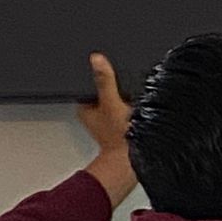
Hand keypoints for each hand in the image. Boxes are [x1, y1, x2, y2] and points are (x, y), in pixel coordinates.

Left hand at [79, 53, 136, 204]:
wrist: (133, 161)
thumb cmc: (119, 139)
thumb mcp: (111, 103)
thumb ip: (105, 81)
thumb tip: (97, 60)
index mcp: (84, 109)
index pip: (86, 84)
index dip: (95, 74)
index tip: (105, 65)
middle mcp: (93, 115)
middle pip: (101, 91)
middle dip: (111, 85)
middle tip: (122, 84)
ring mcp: (107, 122)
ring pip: (113, 100)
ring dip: (122, 97)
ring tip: (130, 97)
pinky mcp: (120, 127)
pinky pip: (124, 109)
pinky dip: (130, 107)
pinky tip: (137, 107)